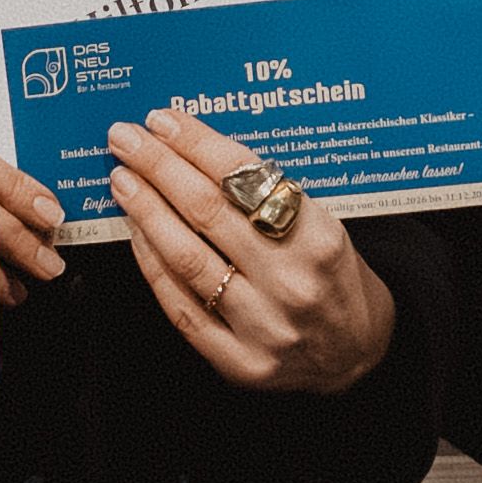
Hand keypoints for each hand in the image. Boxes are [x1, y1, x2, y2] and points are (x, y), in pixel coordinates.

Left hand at [98, 110, 390, 392]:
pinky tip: (137, 232)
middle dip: (158, 167)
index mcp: (319, 239)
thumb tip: (197, 151)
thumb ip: (270, 197)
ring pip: (186, 257)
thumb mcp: (324, 227)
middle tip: (126, 139)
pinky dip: (152, 264)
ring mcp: (263, 326)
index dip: (195, 143)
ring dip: (145, 211)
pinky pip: (181, 306)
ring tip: (123, 180)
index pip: (244, 177)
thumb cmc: (335, 280)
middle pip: (207, 211)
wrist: (358, 355)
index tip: (162, 121)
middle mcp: (291, 281)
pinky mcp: (239, 361)